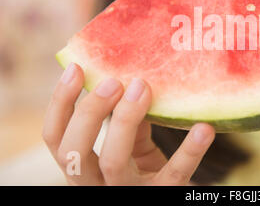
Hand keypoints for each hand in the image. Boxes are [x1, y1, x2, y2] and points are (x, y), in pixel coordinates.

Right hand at [43, 63, 214, 184]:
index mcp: (83, 168)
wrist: (167, 195)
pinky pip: (174, 173)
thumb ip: (127, 121)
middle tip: (113, 81)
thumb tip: (131, 78)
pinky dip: (189, 150)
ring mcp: (128, 193)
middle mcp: (97, 184)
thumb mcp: (130, 147)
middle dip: (89, 112)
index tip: (76, 67)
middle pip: (73, 152)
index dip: (59, 103)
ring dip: (125, 120)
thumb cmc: (144, 169)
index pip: (55, 138)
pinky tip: (203, 127)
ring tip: (142, 88)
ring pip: (113, 161)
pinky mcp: (161, 195)